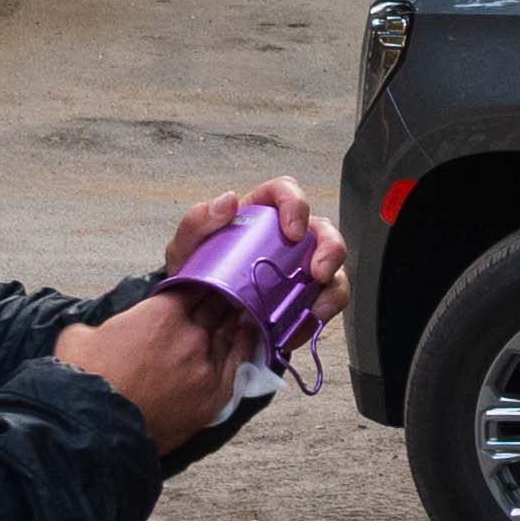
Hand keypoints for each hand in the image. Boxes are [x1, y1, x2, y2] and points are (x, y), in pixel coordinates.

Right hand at [56, 290, 248, 453]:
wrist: (96, 428)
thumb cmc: (85, 381)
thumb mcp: (79, 336)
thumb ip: (101, 324)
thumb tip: (100, 329)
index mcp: (160, 313)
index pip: (191, 286)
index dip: (196, 282)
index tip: (201, 279)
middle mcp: (190, 334)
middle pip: (214, 306)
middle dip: (219, 296)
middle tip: (224, 289)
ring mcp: (206, 364)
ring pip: (229, 332)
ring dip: (234, 317)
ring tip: (241, 305)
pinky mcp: (215, 394)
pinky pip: (239, 363)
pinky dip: (246, 344)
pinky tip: (250, 332)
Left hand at [165, 176, 351, 327]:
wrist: (193, 318)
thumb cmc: (195, 275)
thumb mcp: (185, 247)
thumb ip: (197, 221)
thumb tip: (228, 201)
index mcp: (261, 216)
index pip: (286, 193)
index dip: (297, 205)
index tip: (293, 232)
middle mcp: (288, 239)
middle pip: (323, 230)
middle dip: (330, 249)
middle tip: (318, 273)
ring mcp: (300, 269)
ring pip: (334, 269)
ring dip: (333, 287)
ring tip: (316, 308)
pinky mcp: (304, 299)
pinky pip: (325, 303)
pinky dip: (319, 315)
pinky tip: (302, 326)